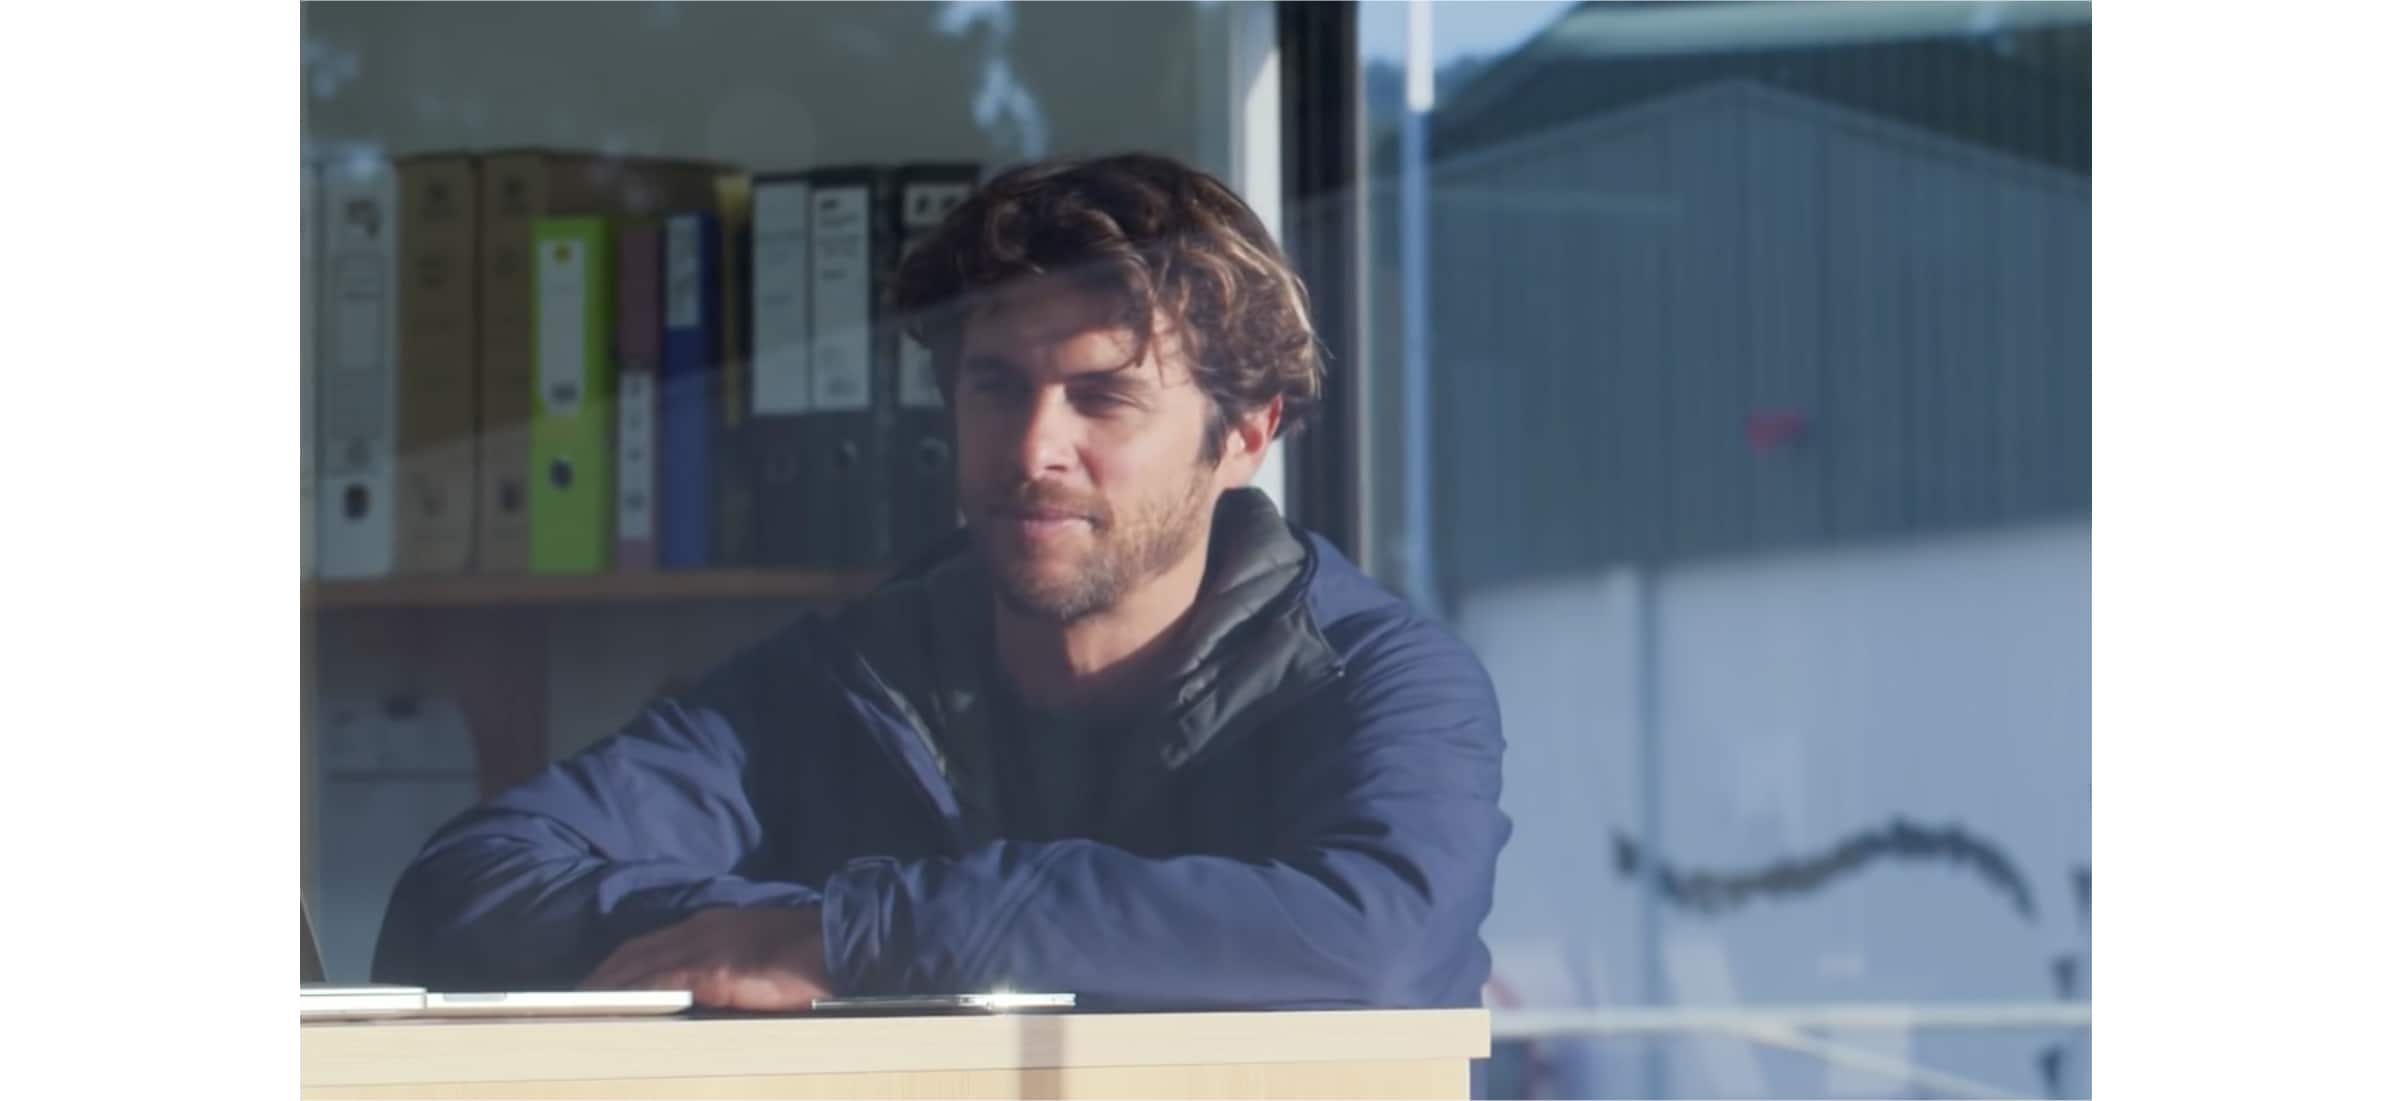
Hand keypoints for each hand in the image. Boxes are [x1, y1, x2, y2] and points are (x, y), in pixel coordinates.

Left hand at [581, 906, 831, 1010]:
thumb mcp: (758, 950)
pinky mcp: (713, 973)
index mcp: (710, 925)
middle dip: (600, 978)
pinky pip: (659, 988)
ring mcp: (704, 950)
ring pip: (638, 969)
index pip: (648, 945)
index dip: (617, 966)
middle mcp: (699, 931)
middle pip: (633, 954)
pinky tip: (614, 1015)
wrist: (840, 942)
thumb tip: (704, 992)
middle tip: (571, 1003)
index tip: (594, 985)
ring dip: (606, 991)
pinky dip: (631, 1000)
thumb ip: (727, 966)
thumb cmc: (809, 953)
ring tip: (579, 1013)